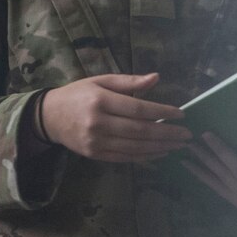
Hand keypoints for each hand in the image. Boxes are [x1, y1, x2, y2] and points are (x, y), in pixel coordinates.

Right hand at [36, 73, 189, 163]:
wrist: (49, 117)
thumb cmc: (78, 94)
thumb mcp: (101, 81)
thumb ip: (129, 82)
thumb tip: (156, 78)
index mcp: (101, 101)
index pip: (138, 109)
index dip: (162, 113)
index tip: (181, 115)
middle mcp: (98, 123)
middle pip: (140, 131)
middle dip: (167, 134)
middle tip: (187, 135)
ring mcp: (96, 142)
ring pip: (134, 147)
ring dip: (160, 147)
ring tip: (178, 146)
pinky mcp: (94, 154)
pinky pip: (125, 157)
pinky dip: (145, 157)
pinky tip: (159, 153)